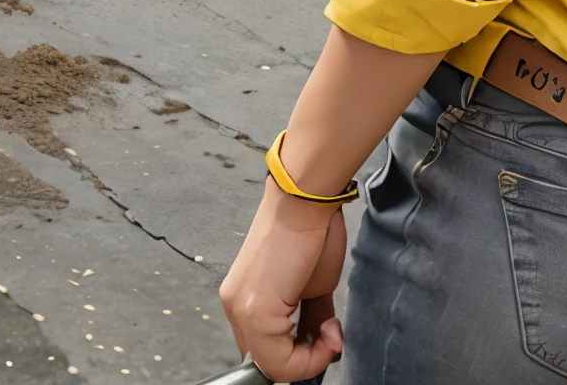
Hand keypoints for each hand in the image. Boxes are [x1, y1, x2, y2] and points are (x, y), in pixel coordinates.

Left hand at [219, 183, 346, 379]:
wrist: (307, 200)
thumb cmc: (312, 232)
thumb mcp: (313, 287)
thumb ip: (312, 319)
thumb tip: (328, 344)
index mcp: (243, 299)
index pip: (266, 349)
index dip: (301, 354)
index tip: (328, 336)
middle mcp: (235, 307)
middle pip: (268, 360)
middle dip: (306, 358)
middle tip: (331, 338)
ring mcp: (241, 311)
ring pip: (273, 365)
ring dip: (310, 358)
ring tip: (331, 333)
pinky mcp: (254, 312)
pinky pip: (280, 360)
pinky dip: (311, 356)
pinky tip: (329, 332)